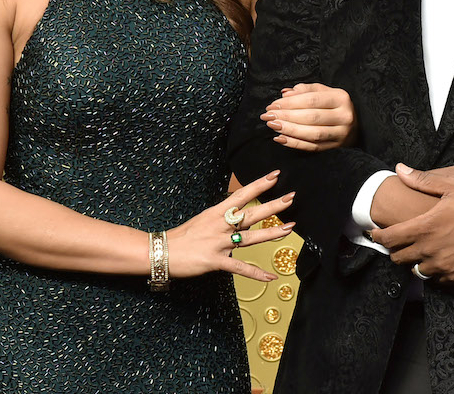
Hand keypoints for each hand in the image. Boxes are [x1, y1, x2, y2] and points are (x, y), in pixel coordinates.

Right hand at [168, 170, 294, 281]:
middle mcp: (220, 225)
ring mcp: (218, 243)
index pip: (242, 195)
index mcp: (216, 212)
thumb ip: (221, 216)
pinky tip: (271, 277)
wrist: (161, 251)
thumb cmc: (182, 236)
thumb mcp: (203, 219)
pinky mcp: (215, 261)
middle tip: (291, 197)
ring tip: (289, 228)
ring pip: (250, 237)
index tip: (276, 175)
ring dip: (271, 233)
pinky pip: (240, 268)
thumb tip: (236, 212)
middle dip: (273, 205)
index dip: (259, 184)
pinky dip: (257, 274)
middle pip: (251, 213)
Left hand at [261, 83, 356, 151]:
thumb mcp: (325, 92)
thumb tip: (285, 93)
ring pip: (312, 134)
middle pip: (311, 117)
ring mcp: (342, 134)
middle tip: (268, 115)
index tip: (272, 105)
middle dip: (286, 116)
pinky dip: (295, 144)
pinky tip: (280, 138)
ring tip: (272, 126)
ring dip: (289, 130)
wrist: (356, 125)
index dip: (290, 103)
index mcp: (341, 98)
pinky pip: (313, 148)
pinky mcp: (336, 148)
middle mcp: (344, 116)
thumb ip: (305, 90)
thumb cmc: (334, 106)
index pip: (311, 100)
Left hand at [370, 164, 453, 290]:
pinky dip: (432, 271)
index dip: (378, 236)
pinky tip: (435, 260)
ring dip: (413, 262)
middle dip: (393, 250)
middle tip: (394, 242)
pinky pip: (437, 279)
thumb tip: (400, 170)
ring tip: (415, 251)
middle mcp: (431, 250)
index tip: (374, 232)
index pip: (390, 238)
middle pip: (399, 258)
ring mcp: (445, 266)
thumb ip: (423, 179)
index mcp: (425, 227)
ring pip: (416, 271)